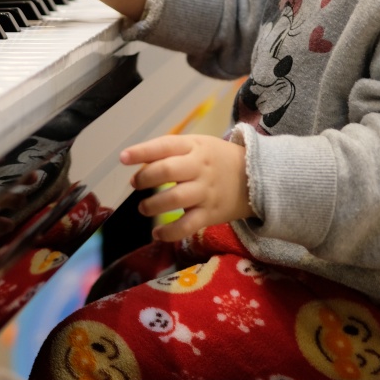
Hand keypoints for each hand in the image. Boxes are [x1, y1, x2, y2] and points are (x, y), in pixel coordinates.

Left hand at [121, 134, 252, 240]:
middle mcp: (199, 167)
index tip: (123, 158)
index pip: (165, 145)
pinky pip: (187, 226)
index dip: (141, 152)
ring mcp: (206, 191)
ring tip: (144, 208)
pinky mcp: (210, 214)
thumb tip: (138, 164)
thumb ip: (171, 152)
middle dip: (145, 179)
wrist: (256, 178)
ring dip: (153, 205)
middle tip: (135, 185)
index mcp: (194, 146)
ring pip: (175, 198)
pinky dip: (169, 232)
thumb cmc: (217, 160)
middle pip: (168, 171)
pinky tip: (157, 234)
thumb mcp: (198, 145)